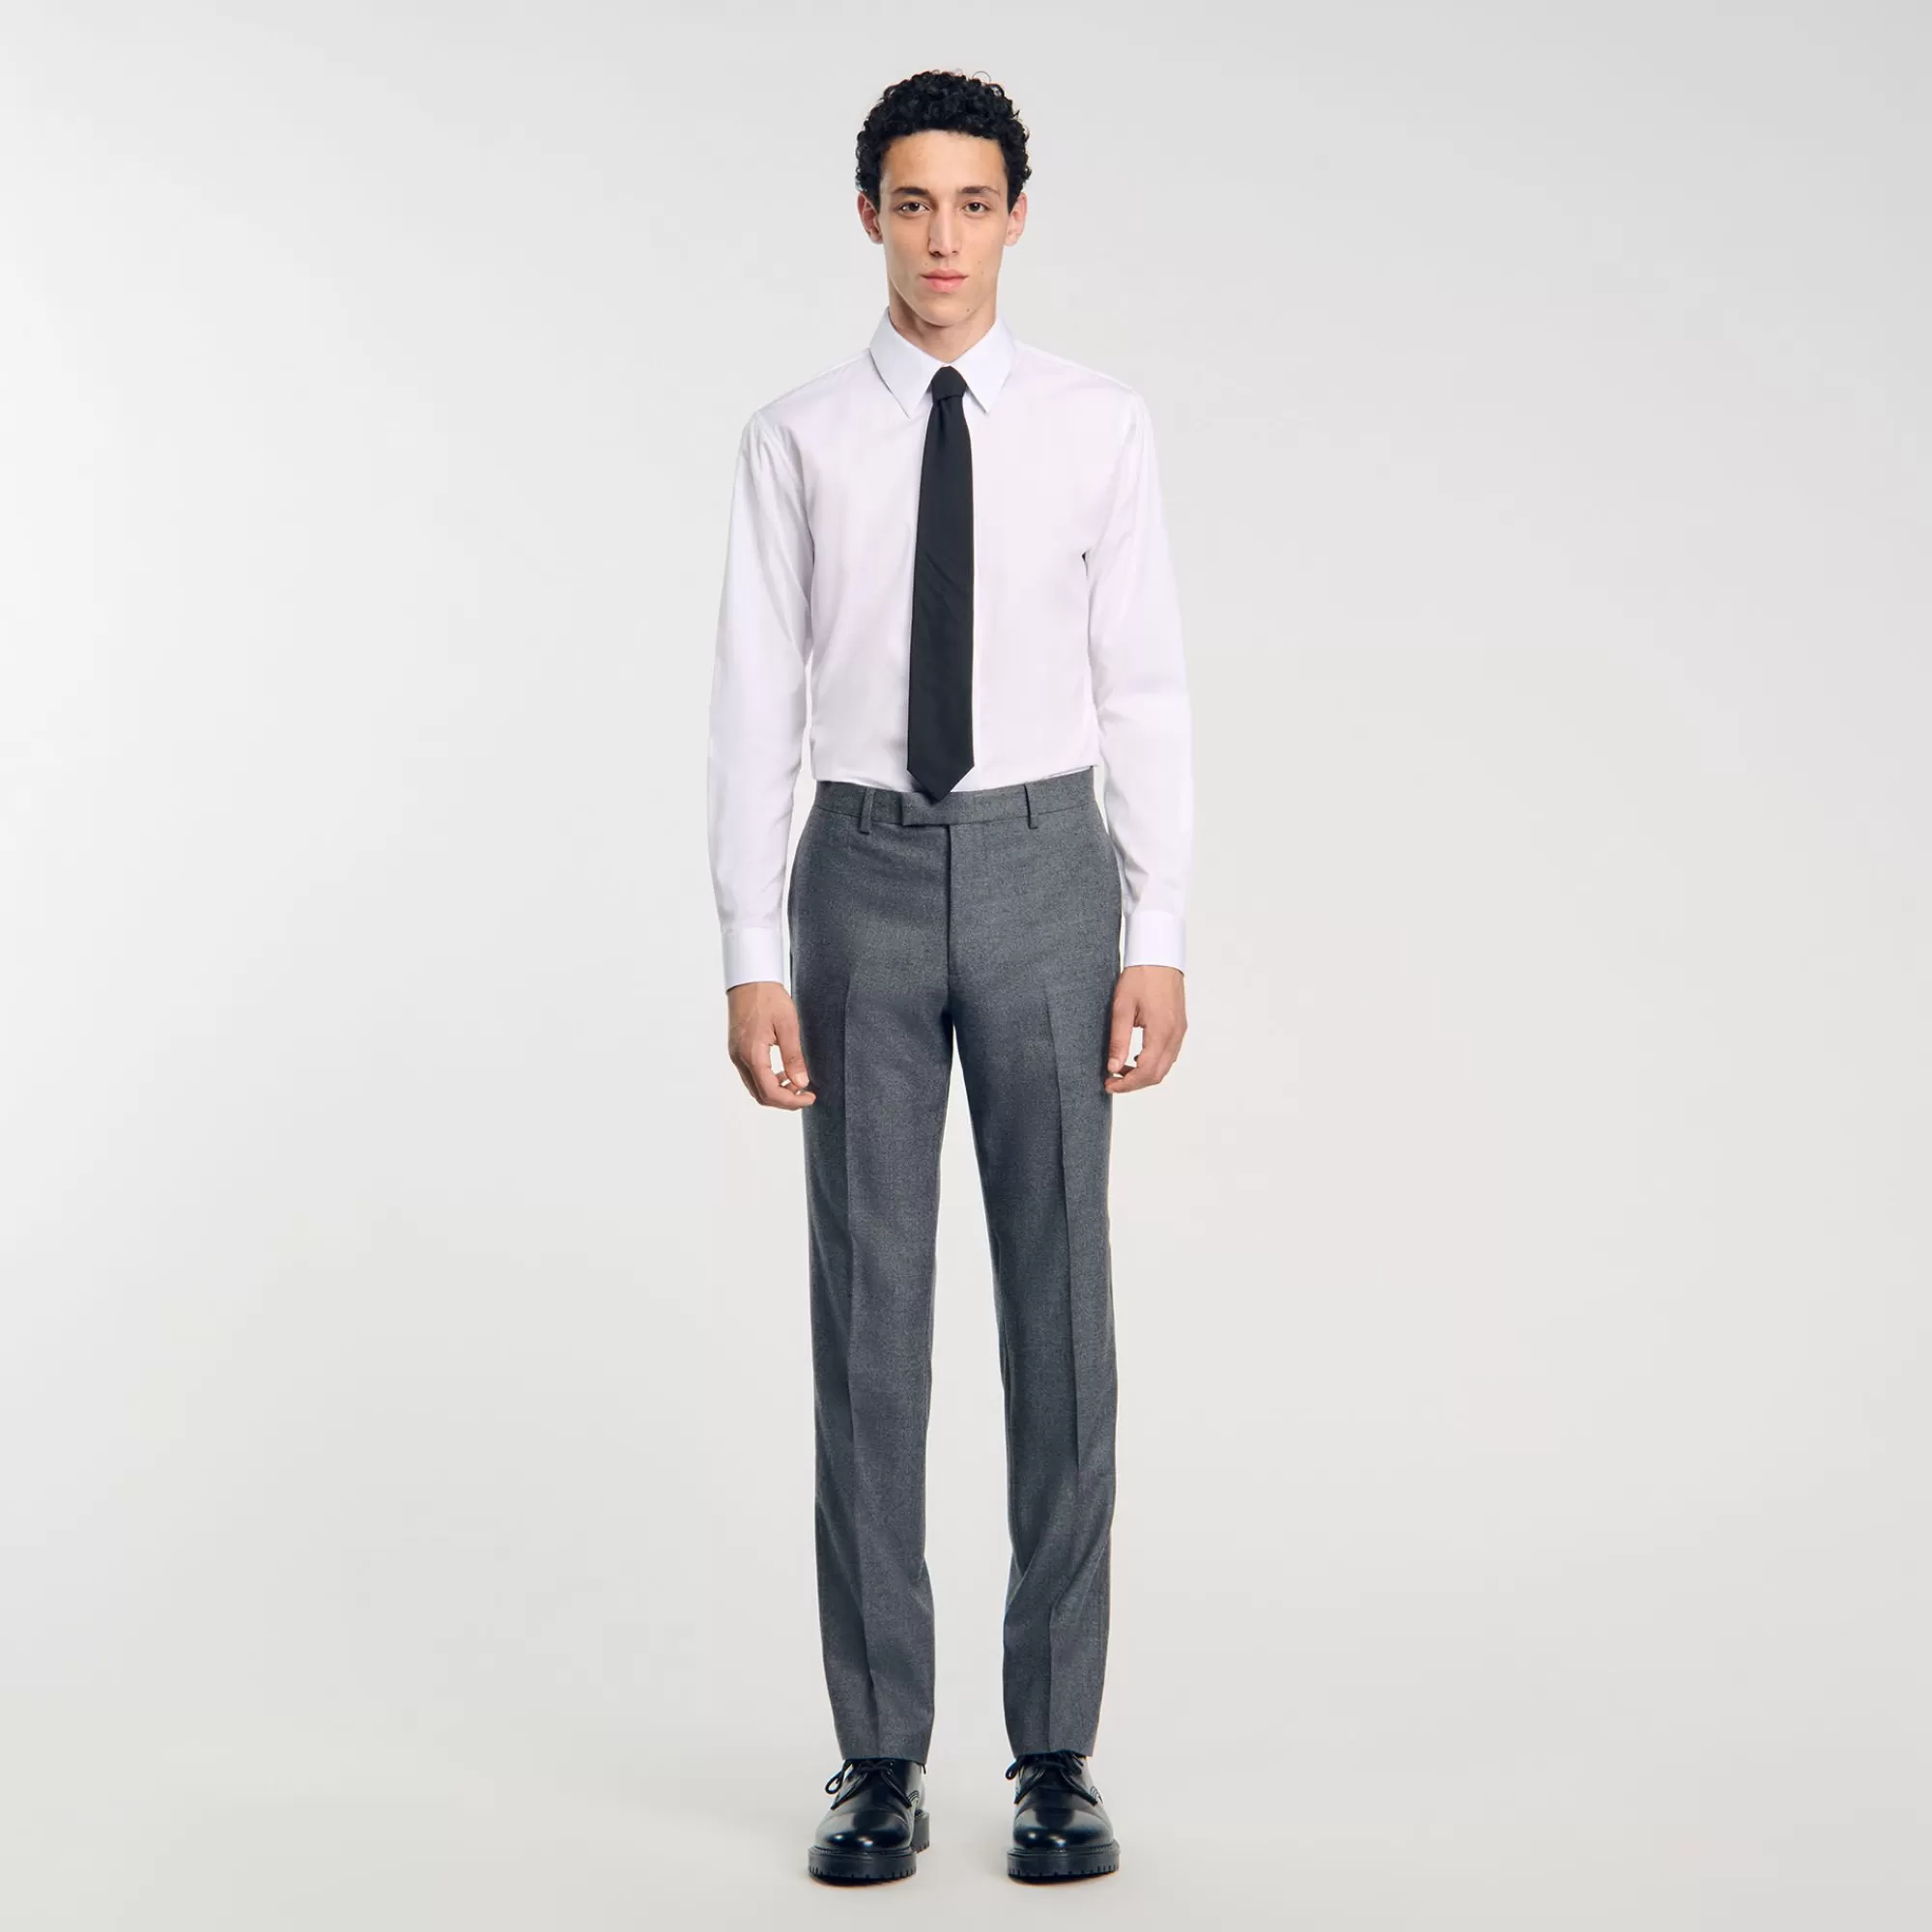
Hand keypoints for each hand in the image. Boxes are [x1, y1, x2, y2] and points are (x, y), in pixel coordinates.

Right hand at [725, 980, 815, 1107]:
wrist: (749, 979)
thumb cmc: (768, 997)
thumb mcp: (788, 1025)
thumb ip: (794, 1056)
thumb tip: (801, 1082)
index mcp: (752, 1054)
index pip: (770, 1092)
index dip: (792, 1101)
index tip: (810, 1097)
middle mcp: (739, 1058)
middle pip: (760, 1095)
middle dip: (784, 1100)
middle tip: (805, 1092)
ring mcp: (736, 1055)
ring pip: (755, 1087)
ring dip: (776, 1091)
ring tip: (797, 1081)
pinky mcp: (737, 1050)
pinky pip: (751, 1075)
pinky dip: (767, 1080)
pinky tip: (783, 1071)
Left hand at [1104, 964, 1186, 1092]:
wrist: (1159, 955)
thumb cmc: (1140, 976)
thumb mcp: (1122, 1008)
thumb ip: (1118, 1041)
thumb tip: (1113, 1067)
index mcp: (1161, 1031)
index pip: (1146, 1071)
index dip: (1126, 1084)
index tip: (1108, 1084)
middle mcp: (1175, 1034)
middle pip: (1158, 1074)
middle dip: (1134, 1083)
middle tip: (1112, 1081)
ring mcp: (1180, 1031)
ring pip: (1165, 1066)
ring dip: (1144, 1074)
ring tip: (1120, 1068)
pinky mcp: (1180, 1026)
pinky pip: (1169, 1054)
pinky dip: (1153, 1063)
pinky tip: (1136, 1057)